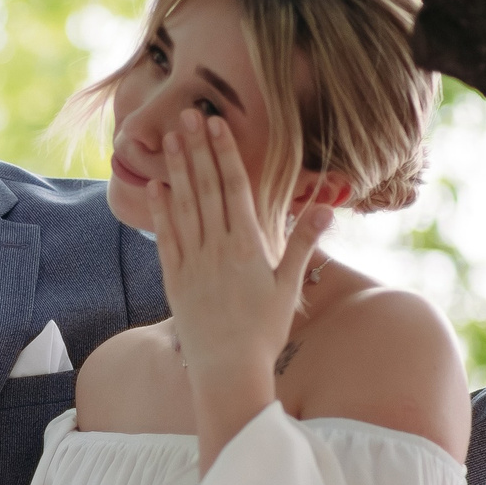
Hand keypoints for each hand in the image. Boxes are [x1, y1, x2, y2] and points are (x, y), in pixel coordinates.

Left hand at [155, 111, 331, 466]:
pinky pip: (167, 237)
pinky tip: (158, 186)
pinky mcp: (174, 278)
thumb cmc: (265, 330)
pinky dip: (162, 210)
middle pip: (206, 188)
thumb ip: (303, 244)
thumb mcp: (290, 286)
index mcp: (248, 246)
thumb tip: (327, 208)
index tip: (217, 125)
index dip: (225, 153)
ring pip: (184, 206)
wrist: (228, 369)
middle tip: (187, 114)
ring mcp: (193, 262)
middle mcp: (217, 248)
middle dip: (198, 149)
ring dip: (178, 170)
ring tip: (171, 138)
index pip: (235, 188)